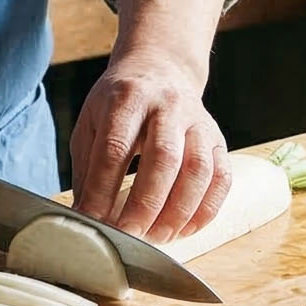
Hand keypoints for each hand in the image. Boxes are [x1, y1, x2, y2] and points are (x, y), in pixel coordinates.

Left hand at [70, 50, 231, 242]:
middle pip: (163, 158)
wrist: (160, 67)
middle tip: (129, 234)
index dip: (102, 188)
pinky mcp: (218, 138)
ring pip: (198, 170)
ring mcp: (197, 121)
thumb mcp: (91, 121)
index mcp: (128, 97)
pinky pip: (222, 178)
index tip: (92, 220)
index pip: (115, 147)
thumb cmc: (119, 102)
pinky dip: (205, 209)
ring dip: (178, 211)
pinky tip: (185, 228)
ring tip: (157, 237)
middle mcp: (167, 105)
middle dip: (145, 204)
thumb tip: (84, 216)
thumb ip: (88, 167)